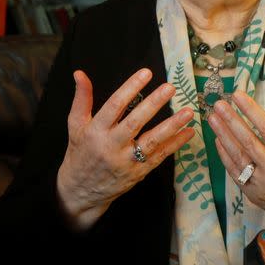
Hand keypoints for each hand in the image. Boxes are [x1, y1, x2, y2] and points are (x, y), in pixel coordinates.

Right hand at [56, 68, 194, 230]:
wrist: (80, 191)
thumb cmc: (80, 153)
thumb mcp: (75, 125)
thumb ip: (82, 99)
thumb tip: (79, 73)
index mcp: (95, 131)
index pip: (115, 106)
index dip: (130, 88)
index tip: (146, 73)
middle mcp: (111, 146)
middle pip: (135, 122)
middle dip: (154, 104)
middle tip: (170, 88)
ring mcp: (126, 161)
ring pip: (151, 142)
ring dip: (171, 126)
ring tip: (188, 112)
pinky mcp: (138, 173)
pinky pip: (159, 157)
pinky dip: (175, 144)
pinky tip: (188, 132)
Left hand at [207, 92, 264, 242]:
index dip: (252, 111)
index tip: (238, 95)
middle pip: (248, 141)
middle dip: (231, 121)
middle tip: (218, 104)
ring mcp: (262, 184)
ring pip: (238, 156)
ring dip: (223, 136)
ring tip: (213, 118)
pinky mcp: (253, 194)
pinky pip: (235, 173)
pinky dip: (225, 156)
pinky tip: (218, 141)